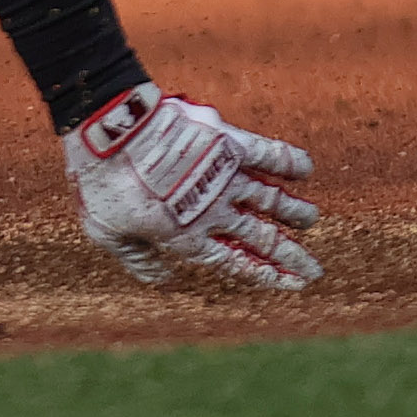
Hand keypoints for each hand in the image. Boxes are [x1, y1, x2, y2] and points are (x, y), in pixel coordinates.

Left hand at [64, 84, 319, 289]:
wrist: (109, 131)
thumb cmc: (101, 183)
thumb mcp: (107, 231)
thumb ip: (138, 259)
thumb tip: (164, 281)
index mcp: (187, 235)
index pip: (235, 262)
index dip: (265, 274)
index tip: (292, 284)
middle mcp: (213, 210)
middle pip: (261, 238)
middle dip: (290, 256)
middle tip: (315, 269)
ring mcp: (223, 176)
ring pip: (271, 200)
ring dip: (294, 212)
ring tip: (312, 219)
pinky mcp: (227, 142)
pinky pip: (268, 154)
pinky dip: (289, 161)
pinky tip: (306, 169)